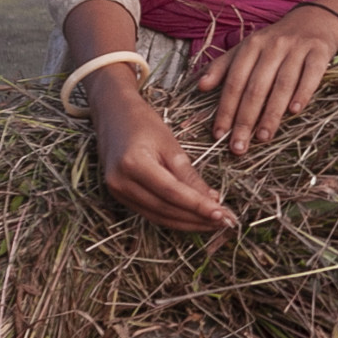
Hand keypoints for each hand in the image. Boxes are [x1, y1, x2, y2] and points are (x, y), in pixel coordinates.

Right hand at [93, 90, 237, 232]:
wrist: (113, 115)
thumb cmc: (144, 123)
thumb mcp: (170, 145)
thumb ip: (189, 175)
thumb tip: (212, 200)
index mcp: (133, 164)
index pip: (171, 193)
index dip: (198, 206)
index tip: (221, 214)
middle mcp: (120, 182)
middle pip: (164, 209)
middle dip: (196, 218)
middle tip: (223, 221)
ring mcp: (117, 192)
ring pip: (158, 216)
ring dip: (187, 222)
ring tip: (213, 222)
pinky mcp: (120, 196)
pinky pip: (150, 213)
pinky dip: (173, 217)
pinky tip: (193, 217)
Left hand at [200, 4, 337, 154]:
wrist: (315, 20)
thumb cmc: (276, 41)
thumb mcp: (248, 48)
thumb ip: (223, 66)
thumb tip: (201, 86)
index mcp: (251, 45)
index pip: (235, 81)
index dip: (226, 109)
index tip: (219, 134)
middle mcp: (273, 46)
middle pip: (256, 87)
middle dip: (245, 119)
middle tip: (239, 146)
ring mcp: (297, 48)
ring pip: (282, 84)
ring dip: (272, 113)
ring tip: (263, 137)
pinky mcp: (319, 52)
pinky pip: (310, 75)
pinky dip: (302, 93)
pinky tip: (295, 112)